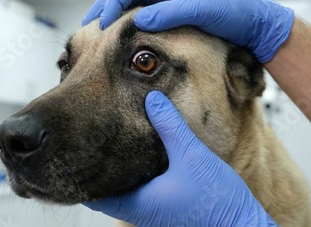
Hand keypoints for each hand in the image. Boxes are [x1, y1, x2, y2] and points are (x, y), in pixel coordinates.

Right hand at [82, 0, 293, 62]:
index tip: (102, 23)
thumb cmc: (230, 10)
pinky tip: (120, 40)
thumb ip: (169, 13)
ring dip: (113, 18)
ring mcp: (166, 3)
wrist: (252, 23)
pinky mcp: (170, 18)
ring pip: (131, 8)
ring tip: (96, 33)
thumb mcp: (199, 9)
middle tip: (87, 26)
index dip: (112, 3)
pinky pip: (143, 20)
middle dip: (105, 8)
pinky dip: (128, 28)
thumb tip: (137, 21)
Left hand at [83, 91, 277, 225]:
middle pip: (103, 190)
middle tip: (84, 140)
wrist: (240, 224)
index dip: (77, 171)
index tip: (69, 149)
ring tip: (106, 142)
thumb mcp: (190, 154)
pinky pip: (139, 190)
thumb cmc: (215, 200)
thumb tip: (152, 98)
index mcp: (136, 202)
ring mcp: (151, 211)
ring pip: (121, 190)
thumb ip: (169, 125)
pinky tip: (140, 155)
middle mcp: (139, 210)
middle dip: (93, 167)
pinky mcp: (164, 207)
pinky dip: (132, 173)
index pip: (91, 192)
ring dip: (113, 170)